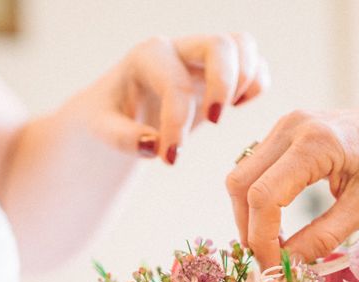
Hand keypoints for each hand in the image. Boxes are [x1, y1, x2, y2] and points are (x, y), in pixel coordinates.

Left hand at [67, 33, 268, 163]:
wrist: (116, 109)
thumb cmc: (108, 117)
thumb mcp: (102, 129)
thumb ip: (124, 138)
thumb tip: (153, 146)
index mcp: (148, 57)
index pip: (175, 85)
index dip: (176, 125)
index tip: (170, 160)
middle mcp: (180, 49)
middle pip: (220, 46)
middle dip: (224, 85)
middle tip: (213, 122)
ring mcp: (203, 58)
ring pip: (242, 46)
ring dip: (246, 80)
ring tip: (229, 111)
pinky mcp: (221, 72)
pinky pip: (254, 65)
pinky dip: (256, 85)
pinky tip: (238, 107)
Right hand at [226, 107, 358, 266]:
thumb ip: (323, 237)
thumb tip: (287, 266)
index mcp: (316, 142)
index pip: (264, 197)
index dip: (262, 239)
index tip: (275, 269)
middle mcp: (292, 126)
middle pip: (241, 185)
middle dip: (249, 229)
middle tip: (270, 262)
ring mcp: (285, 125)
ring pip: (241, 177)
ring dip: (250, 216)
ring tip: (275, 247)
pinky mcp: (285, 132)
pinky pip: (255, 170)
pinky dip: (258, 201)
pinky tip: (278, 225)